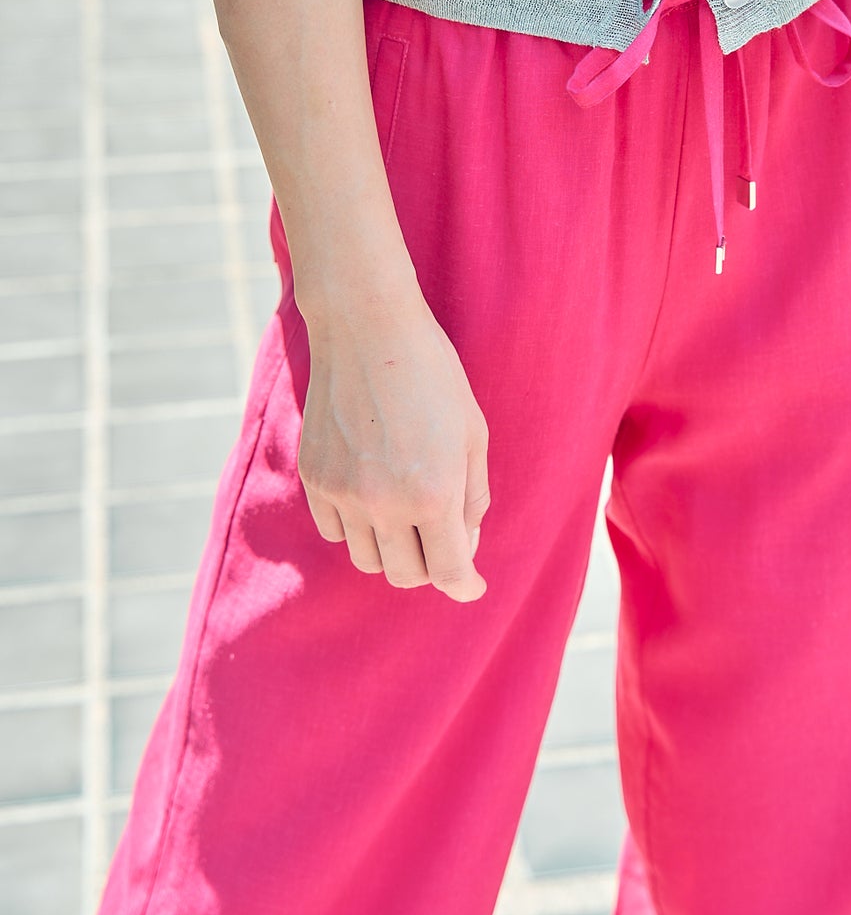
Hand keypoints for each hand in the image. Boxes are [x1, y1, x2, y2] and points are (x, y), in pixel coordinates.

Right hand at [297, 278, 490, 602]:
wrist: (366, 327)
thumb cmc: (431, 374)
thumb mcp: (472, 433)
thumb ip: (472, 497)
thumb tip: (464, 544)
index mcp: (432, 493)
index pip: (448, 570)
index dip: (465, 584)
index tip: (472, 586)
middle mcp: (383, 502)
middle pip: (406, 574)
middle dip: (430, 565)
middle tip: (442, 537)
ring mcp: (341, 492)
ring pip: (367, 559)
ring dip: (392, 547)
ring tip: (407, 507)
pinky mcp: (313, 478)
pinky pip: (335, 530)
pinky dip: (357, 526)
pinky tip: (373, 492)